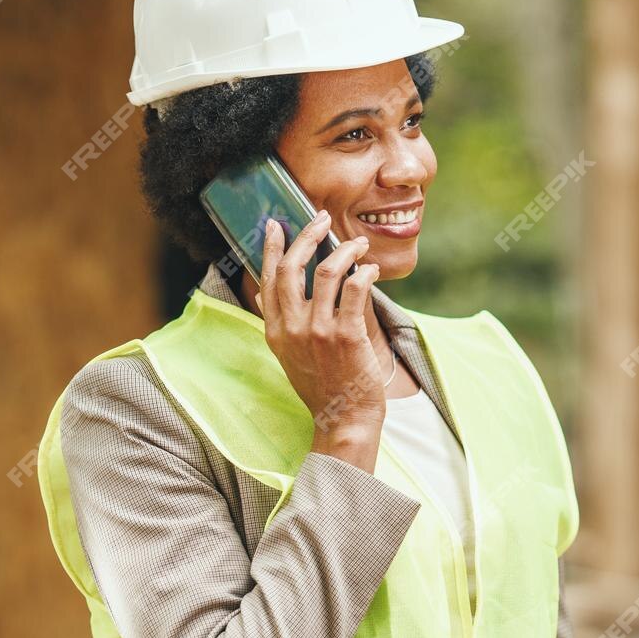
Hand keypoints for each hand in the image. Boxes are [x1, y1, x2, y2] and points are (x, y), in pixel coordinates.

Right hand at [253, 213, 383, 455]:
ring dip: (345, 249)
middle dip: (307, 236)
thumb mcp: (290, 355)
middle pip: (292, 267)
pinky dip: (364, 271)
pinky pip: (354, 288)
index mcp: (274, 331)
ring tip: (359, 243)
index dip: (270, 248)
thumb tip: (275, 290)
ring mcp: (318, 331)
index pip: (266, 279)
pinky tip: (371, 269)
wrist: (343, 418)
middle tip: (322, 218)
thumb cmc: (323, 386)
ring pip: (326, 271)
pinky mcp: (346, 335)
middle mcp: (291, 328)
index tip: (276, 225)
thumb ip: (284, 323)